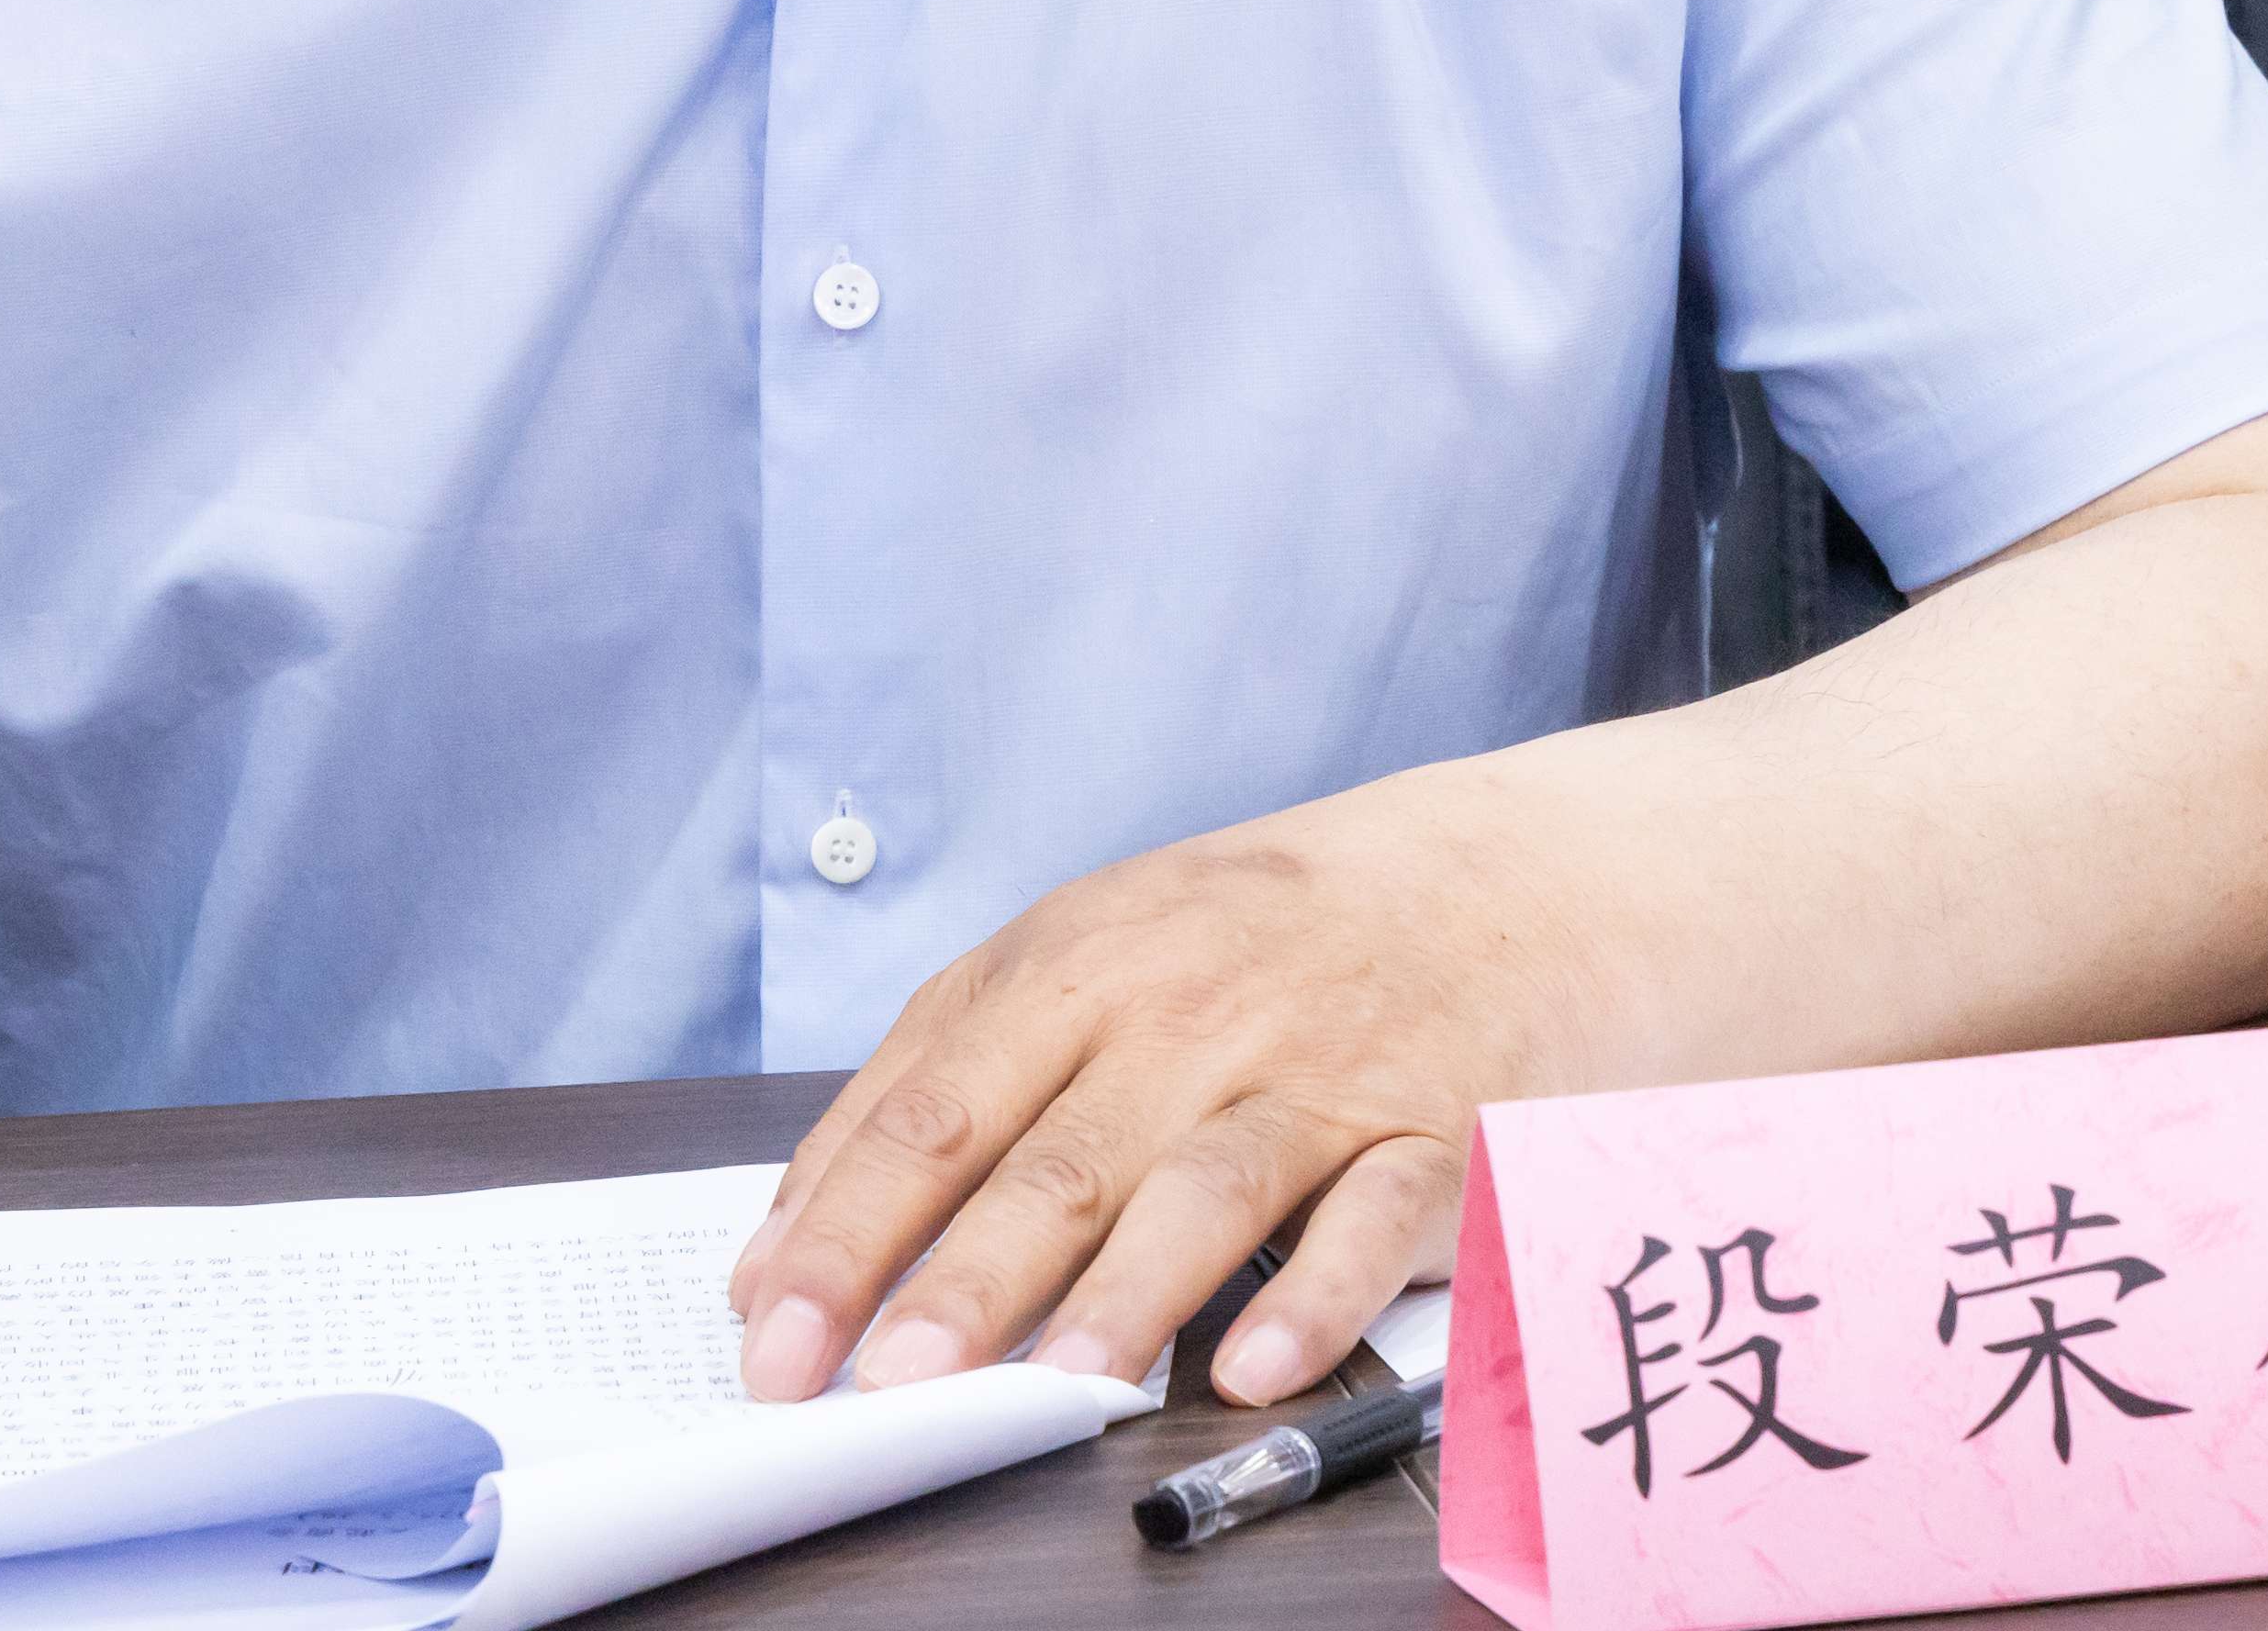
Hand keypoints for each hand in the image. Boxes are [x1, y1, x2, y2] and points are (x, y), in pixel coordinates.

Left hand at [724, 761, 1600, 1412]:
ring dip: (1122, 1293)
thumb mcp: (1086, 956)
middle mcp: (1186, 1013)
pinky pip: (1369, 1224)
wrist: (1498, 881)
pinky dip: (1316, 1298)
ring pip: (1201, 1188)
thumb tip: (791, 1239)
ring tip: (1050, 1386)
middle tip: (878, 1382)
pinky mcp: (1428, 1132)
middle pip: (1053, 1157)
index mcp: (1078, 965)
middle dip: (957, 1275)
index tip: (769, 1331)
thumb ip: (942, 1079)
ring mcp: (1311, 1072)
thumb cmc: (1253, 939)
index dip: (846, 1223)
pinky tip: (1256, 1366)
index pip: (934, 1104)